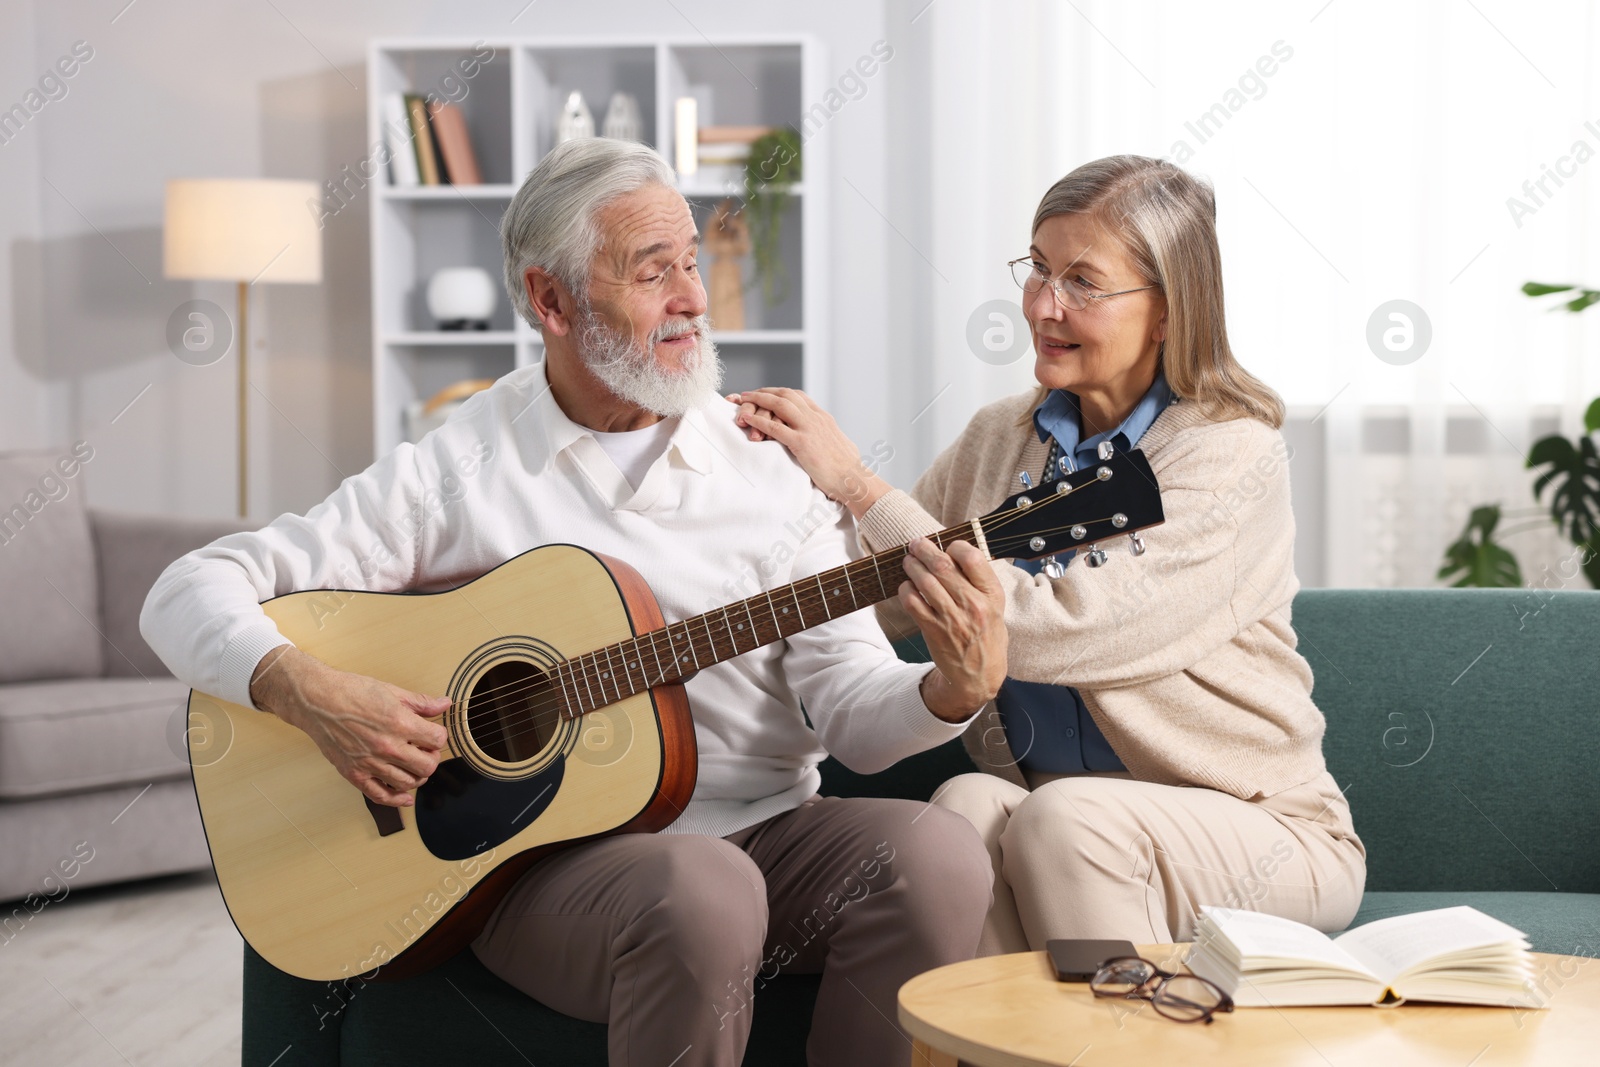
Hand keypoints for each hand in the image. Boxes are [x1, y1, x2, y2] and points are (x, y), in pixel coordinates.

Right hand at [249, 646, 450, 807]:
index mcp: (400, 724)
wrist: (316, 700)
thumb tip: (444, 704)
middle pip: (427, 766)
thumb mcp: (391, 691)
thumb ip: (420, 702)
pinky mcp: (354, 774)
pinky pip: (380, 796)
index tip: (433, 733)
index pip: (437, 740)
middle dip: (431, 758)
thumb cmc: (351, 691)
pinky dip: (396, 800)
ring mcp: (370, 763)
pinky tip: (404, 797)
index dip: (439, 736)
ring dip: (416, 776)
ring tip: (413, 766)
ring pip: (408, 783)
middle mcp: (387, 747)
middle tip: (425, 750)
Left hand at [725, 387, 892, 518]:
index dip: (778, 392)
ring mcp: (809, 429)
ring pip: (780, 405)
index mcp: (823, 417)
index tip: (765, 394)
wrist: (855, 479)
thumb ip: (828, 435)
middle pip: (786, 395)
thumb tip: (827, 437)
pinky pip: (776, 427)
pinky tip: (747, 419)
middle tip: (748, 394)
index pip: (798, 396)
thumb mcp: (839, 443)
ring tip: (742, 401)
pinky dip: (759, 420)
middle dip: (764, 392)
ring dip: (758, 400)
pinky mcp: (803, 443)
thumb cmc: (848, 468)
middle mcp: (815, 418)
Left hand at [898, 538, 1007, 721]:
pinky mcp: (933, 630)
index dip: (955, 546)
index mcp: (992, 596)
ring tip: (908, 561)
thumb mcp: (996, 608)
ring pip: (924, 581)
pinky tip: (907, 587)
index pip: (972, 558)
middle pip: (943, 566)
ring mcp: (952, 618)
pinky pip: (912, 602)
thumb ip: (980, 583)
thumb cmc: (987, 636)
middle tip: (916, 544)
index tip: (947, 546)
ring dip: (912, 566)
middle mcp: (973, 605)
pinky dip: (906, 589)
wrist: (978, 676)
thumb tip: (954, 554)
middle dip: (925, 550)